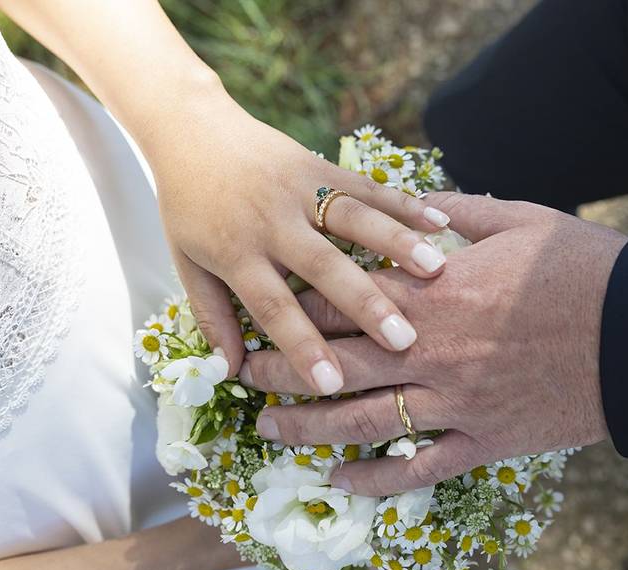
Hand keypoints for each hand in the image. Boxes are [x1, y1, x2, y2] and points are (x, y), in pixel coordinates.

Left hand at [145, 85, 449, 393]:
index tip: (332, 383)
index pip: (273, 307)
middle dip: (365, 304)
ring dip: (397, 244)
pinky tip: (440, 222)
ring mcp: (300, 189)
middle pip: (324, 267)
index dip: (302, 346)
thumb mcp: (186, 262)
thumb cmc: (188, 204)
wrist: (191, 128)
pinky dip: (404, 203)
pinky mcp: (321, 165)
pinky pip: (367, 186)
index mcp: (236, 252)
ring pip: (354, 219)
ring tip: (436, 273)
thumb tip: (230, 370)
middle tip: (404, 339)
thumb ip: (211, 315)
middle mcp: (273, 222)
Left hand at [237, 193, 627, 494]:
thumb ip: (454, 212)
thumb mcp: (517, 219)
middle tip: (244, 376)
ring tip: (270, 432)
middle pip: (333, 364)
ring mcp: (454, 403)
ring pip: (361, 422)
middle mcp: (430, 352)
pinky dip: (377, 480)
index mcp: (433, 293)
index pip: (341, 302)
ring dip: (307, 429)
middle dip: (281, 370)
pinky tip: (341, 482)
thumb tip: (413, 201)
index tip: (262, 310)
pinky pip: (418, 469)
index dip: (292, 307)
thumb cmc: (580, 268)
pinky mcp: (483, 442)